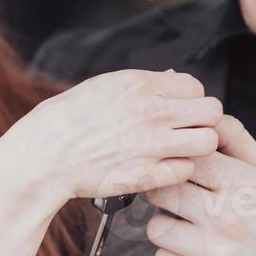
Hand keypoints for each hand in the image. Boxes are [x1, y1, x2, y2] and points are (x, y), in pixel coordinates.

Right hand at [0, 69, 221, 210]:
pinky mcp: (146, 175)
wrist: (42, 157)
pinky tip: (159, 169)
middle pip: (212, 111)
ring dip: (196, 148)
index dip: (189, 101)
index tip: (178, 112)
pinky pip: (186, 170)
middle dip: (202, 122)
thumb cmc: (66, 121)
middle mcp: (150, 112)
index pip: (195, 87)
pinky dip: (176, 171)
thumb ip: (141, 84)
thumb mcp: (101, 87)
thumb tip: (172, 80)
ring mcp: (150, 145)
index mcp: (138, 84)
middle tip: (186, 132)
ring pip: (208, 142)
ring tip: (177, 151)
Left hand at [144, 115, 255, 255]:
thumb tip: (207, 113)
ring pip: (156, 227)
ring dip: (167, 229)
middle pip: (162, 189)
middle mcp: (227, 217)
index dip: (175, 161)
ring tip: (190, 231)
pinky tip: (192, 255)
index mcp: (243, 185)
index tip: (177, 169)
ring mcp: (213, 252)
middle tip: (178, 199)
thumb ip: (236, 140)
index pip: (185, 157)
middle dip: (164, 192)